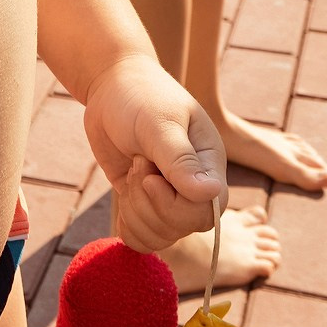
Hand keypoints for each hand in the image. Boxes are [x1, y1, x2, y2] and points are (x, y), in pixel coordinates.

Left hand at [82, 56, 223, 252]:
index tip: (149, 178)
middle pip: (181, 228)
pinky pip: (142, 237)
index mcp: (209, 165)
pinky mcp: (146, 204)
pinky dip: (128, 225)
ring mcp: (169, 198)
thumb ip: (181, 160)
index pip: (206, 212)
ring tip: (134, 167)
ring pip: (160, 236)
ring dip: (135, 208)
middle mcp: (194, 187)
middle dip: (148, 204)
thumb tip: (212, 194)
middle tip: (138, 163)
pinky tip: (124, 193)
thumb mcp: (159, 124)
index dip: (174, 207)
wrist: (114, 88)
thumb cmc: (142, 97)